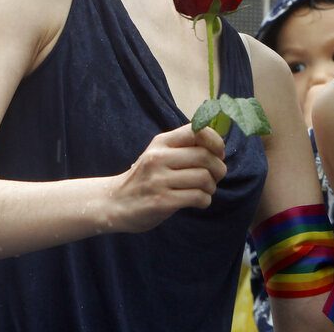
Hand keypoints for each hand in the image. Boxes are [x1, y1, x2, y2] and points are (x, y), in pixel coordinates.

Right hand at [107, 124, 226, 232]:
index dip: (215, 141)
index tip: (219, 153)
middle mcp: (159, 157)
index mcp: (161, 142)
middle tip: (216, 177)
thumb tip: (218, 147)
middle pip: (205, 156)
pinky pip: (197, 197)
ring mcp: (159, 180)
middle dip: (219, 168)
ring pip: (204, 178)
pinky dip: (205, 200)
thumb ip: (183, 147)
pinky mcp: (161, 201)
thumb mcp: (158, 154)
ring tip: (205, 190)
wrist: (115, 202)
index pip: (197, 130)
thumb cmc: (145, 178)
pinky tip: (199, 201)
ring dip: (212, 187)